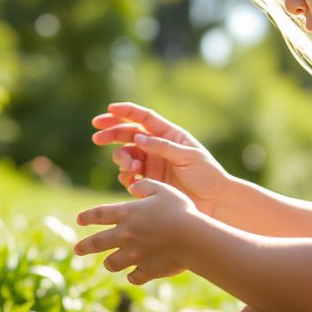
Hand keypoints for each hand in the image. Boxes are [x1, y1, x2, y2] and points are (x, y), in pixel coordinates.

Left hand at [75, 178, 200, 284]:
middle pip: (96, 243)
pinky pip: (133, 277)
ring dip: (110, 262)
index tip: (79, 219)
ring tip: (109, 262)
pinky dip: (133, 275)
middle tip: (77, 249)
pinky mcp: (146, 270)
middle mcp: (125, 235)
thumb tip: (133, 187)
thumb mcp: (163, 190)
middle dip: (84, 246)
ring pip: (111, 263)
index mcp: (127, 213)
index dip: (87, 216)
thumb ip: (146, 186)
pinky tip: (134, 274)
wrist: (193, 239)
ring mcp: (134, 255)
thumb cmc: (180, 211)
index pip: (99, 214)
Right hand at [92, 102, 230, 216]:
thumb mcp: (189, 156)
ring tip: (129, 167)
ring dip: (121, 158)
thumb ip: (163, 147)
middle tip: (97, 136)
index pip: (143, 118)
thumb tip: (138, 137)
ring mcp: (151, 165)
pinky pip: (129, 176)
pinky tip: (132, 181)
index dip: (126, 112)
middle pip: (128, 134)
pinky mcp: (149, 182)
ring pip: (125, 155)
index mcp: (169, 134)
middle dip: (111, 133)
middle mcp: (157, 147)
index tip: (109, 109)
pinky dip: (126, 176)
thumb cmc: (207, 175)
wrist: (214, 202)